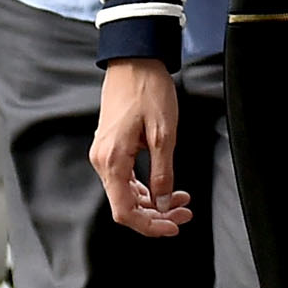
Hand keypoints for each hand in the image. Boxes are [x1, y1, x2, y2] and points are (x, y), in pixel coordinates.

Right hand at [90, 58, 191, 236]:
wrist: (134, 62)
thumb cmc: (149, 92)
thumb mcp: (164, 135)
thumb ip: (162, 174)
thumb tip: (163, 205)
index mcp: (112, 160)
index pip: (124, 210)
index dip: (149, 225)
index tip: (174, 226)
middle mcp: (102, 161)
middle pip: (125, 206)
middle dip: (156, 215)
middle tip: (185, 213)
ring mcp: (104, 155)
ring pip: (126, 194)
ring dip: (154, 203)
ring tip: (182, 201)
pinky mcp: (111, 149)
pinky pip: (126, 179)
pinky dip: (146, 189)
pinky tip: (167, 189)